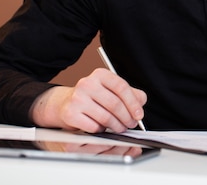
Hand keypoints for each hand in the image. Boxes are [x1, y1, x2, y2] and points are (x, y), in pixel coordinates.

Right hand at [31, 68, 146, 132]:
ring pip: (106, 117)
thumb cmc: (93, 97)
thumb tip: (141, 101)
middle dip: (127, 118)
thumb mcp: (111, 90)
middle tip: (131, 124)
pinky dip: (101, 130)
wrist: (65, 103)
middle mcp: (87, 83)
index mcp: (100, 75)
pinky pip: (93, 127)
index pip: (122, 87)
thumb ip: (130, 94)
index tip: (139, 115)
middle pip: (115, 104)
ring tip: (120, 128)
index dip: (133, 103)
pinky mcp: (70, 113)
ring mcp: (77, 98)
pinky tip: (102, 128)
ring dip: (117, 126)